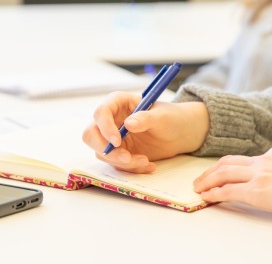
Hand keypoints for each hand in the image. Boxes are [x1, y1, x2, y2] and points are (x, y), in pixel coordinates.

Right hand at [82, 91, 208, 172]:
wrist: (179, 133)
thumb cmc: (171, 117)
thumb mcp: (162, 116)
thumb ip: (146, 118)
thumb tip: (128, 124)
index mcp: (118, 103)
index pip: (101, 112)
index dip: (105, 127)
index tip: (117, 142)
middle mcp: (110, 120)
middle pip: (91, 135)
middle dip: (107, 150)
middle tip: (126, 158)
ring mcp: (112, 138)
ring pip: (103, 153)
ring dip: (123, 162)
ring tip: (146, 161)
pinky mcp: (118, 152)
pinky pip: (116, 164)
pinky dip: (131, 169)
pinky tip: (149, 166)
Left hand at [193, 146, 271, 217]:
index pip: (249, 159)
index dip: (234, 166)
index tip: (226, 171)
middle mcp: (265, 161)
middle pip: (229, 161)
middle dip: (212, 170)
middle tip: (202, 178)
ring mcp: (260, 174)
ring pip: (223, 172)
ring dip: (207, 180)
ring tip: (198, 188)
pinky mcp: (257, 191)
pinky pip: (228, 190)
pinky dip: (214, 193)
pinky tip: (206, 198)